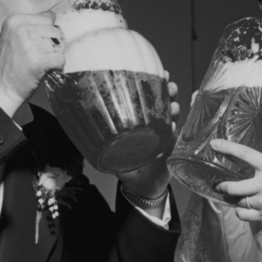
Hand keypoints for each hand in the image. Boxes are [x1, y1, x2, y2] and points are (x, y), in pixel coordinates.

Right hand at [0, 12, 64, 116]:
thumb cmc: (8, 65)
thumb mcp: (13, 37)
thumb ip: (31, 27)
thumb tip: (53, 19)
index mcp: (15, 21)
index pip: (47, 17)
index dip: (47, 31)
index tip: (37, 43)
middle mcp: (22, 29)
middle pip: (55, 30)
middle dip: (53, 44)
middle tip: (39, 55)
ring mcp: (30, 45)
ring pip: (60, 45)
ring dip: (54, 55)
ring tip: (40, 63)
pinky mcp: (39, 61)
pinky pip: (61, 59)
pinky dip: (57, 66)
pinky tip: (45, 70)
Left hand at [115, 72, 179, 204]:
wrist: (143, 189)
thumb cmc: (129, 168)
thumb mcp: (114, 154)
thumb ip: (102, 142)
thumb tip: (82, 126)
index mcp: (142, 122)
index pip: (149, 99)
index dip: (155, 84)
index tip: (158, 72)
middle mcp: (157, 126)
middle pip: (165, 103)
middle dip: (169, 91)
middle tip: (169, 84)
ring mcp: (167, 136)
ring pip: (174, 117)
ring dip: (175, 108)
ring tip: (173, 104)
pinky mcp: (174, 150)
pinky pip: (178, 137)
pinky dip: (176, 130)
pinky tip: (173, 126)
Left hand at [212, 139, 261, 229]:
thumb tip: (247, 174)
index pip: (245, 153)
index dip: (228, 147)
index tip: (215, 144)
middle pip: (231, 186)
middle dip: (221, 187)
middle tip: (218, 186)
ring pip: (236, 202)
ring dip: (234, 200)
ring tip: (237, 198)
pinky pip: (243, 214)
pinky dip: (241, 212)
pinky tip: (245, 209)